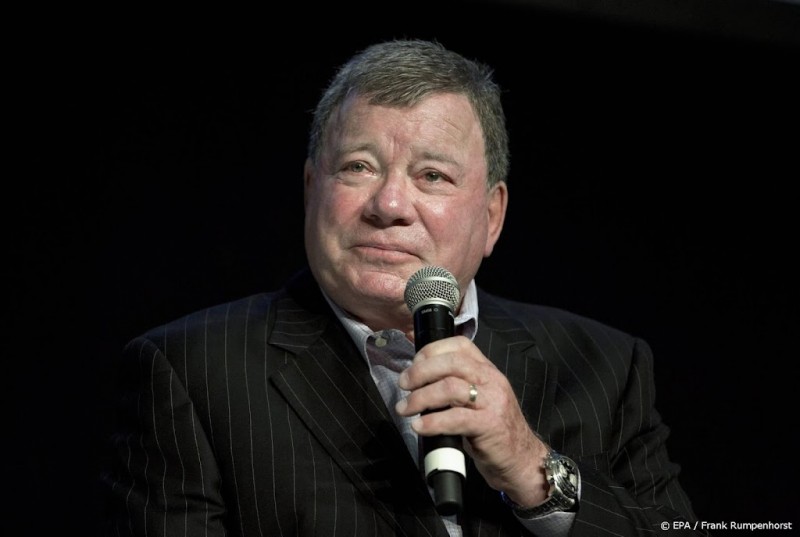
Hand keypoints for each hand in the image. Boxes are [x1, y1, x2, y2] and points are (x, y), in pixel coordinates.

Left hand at [395, 335, 550, 507]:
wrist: (522, 459)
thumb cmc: (494, 430)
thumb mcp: (478, 399)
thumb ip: (456, 385)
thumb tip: (419, 378)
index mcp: (487, 370)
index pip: (460, 345)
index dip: (432, 350)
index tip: (414, 364)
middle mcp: (491, 381)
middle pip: (451, 363)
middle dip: (420, 371)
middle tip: (404, 384)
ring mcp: (492, 402)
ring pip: (450, 387)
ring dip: (420, 397)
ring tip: (405, 408)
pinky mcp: (489, 425)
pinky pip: (455, 418)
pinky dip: (432, 422)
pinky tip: (420, 427)